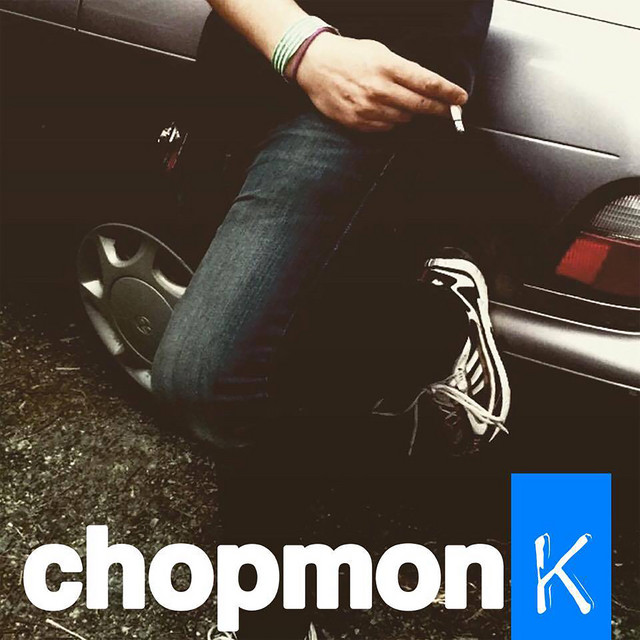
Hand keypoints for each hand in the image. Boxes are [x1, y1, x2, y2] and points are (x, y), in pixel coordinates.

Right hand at [294, 33, 467, 132]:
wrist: (315, 65)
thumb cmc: (349, 55)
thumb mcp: (380, 51)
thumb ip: (402, 69)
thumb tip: (425, 86)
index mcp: (387, 66)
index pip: (427, 83)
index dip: (448, 93)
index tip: (461, 98)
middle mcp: (379, 89)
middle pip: (420, 105)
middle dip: (439, 109)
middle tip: (450, 111)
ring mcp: (368, 108)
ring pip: (404, 118)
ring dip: (410, 113)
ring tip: (404, 103)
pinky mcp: (358, 122)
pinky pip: (386, 127)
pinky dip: (391, 121)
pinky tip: (385, 110)